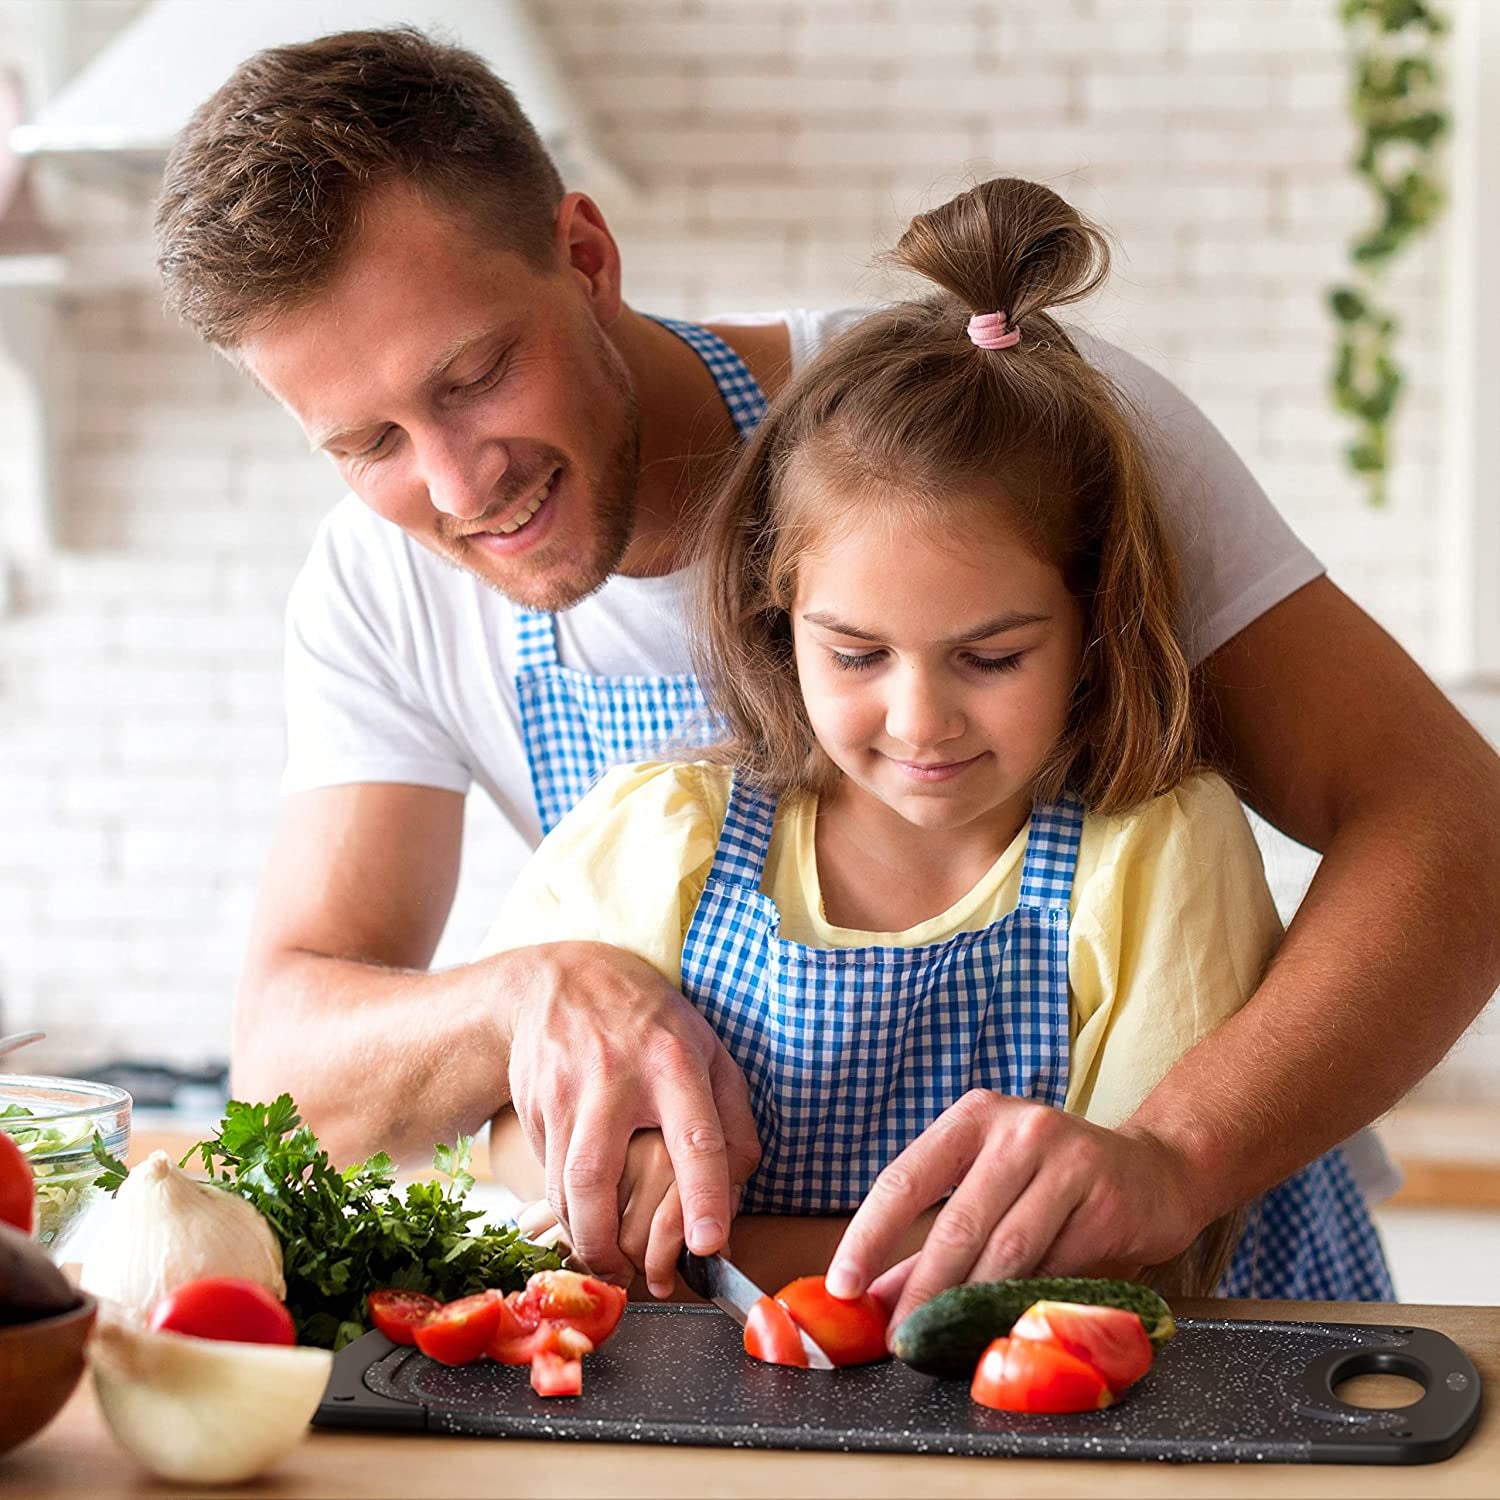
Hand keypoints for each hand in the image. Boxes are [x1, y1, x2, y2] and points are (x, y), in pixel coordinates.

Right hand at [501, 942, 760, 1281]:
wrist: (562, 979)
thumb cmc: (651, 1022)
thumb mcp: (709, 1050)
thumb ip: (734, 1119)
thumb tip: (736, 1191)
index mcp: (672, 1062)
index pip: (694, 1137)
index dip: (704, 1196)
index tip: (709, 1245)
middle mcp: (613, 1078)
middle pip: (595, 1176)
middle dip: (605, 1242)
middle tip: (625, 1277)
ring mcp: (565, 1092)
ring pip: (561, 1187)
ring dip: (581, 1236)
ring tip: (605, 1260)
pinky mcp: (533, 1104)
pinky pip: (546, 1173)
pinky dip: (564, 1206)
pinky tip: (582, 1213)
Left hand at [824, 1090, 1206, 1333]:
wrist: (1155, 1172)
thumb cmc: (1054, 1181)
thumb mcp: (989, 1188)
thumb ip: (932, 1240)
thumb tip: (872, 1298)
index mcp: (974, 1116)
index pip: (905, 1176)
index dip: (869, 1235)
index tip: (842, 1285)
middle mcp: (1019, 1129)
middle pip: (957, 1223)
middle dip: (921, 1290)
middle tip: (897, 1339)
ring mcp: (1069, 1160)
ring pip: (1007, 1251)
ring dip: (971, 1307)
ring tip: (943, 1343)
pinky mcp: (1107, 1201)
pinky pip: (1057, 1270)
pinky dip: (1026, 1305)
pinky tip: (1006, 1328)